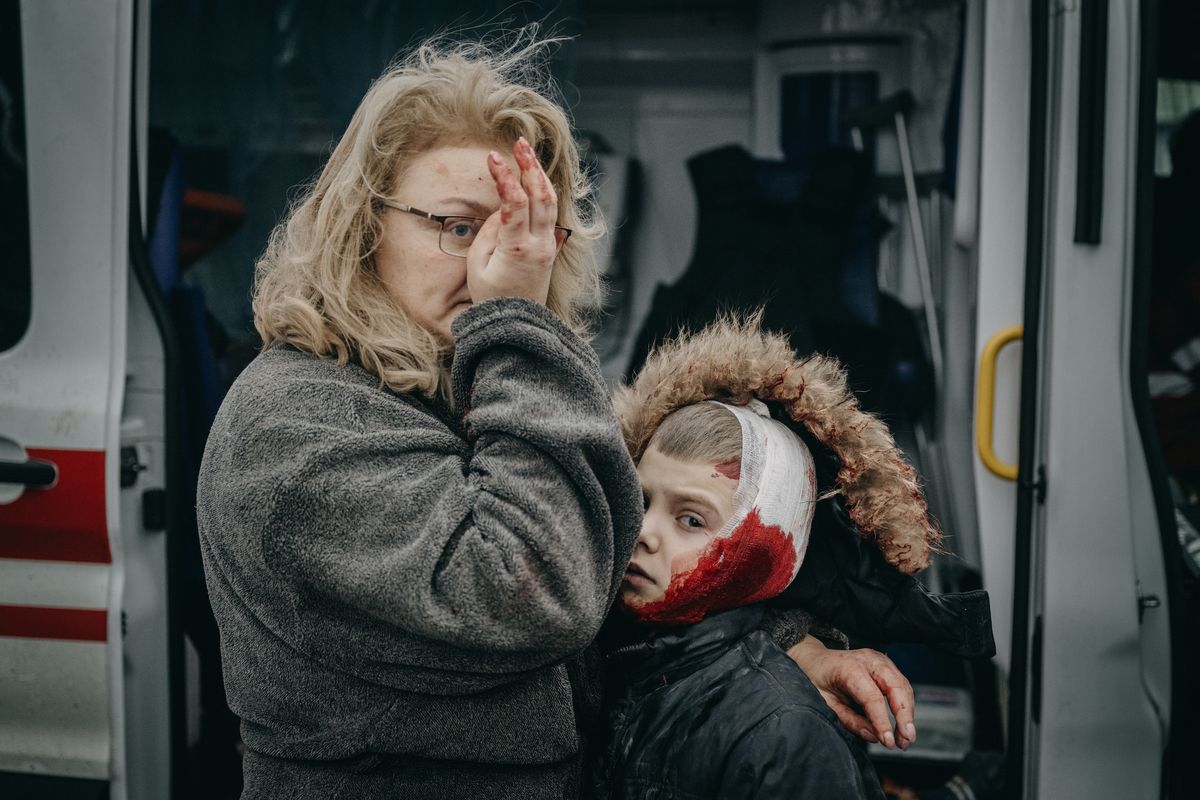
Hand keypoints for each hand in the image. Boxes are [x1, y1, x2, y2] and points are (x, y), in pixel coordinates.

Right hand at [466, 137, 559, 305]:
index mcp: (519, 248)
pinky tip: (537, 181)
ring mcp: (549, 247)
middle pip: (541, 196)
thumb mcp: (479, 265)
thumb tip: (502, 209)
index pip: (516, 203)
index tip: (493, 157)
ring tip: (528, 155)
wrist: (516, 325)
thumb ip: (490, 233)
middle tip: (520, 143)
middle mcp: (540, 244)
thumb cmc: (492, 297)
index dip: (505, 177)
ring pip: (551, 203)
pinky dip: (544, 193)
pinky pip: (552, 215)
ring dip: (540, 176)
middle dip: (530, 166)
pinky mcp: (551, 249)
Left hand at [786, 636, 915, 749]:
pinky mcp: (886, 665)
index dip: (883, 722)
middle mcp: (868, 660)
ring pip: (903, 686)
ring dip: (908, 713)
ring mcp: (880, 660)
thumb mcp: (825, 702)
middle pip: (895, 687)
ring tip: (905, 738)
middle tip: (906, 741)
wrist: (815, 658)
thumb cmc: (817, 679)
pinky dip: (905, 705)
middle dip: (904, 716)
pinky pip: (901, 685)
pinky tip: (903, 723)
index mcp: (849, 668)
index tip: (889, 742)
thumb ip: (849, 720)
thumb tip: (874, 736)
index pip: (872, 697)